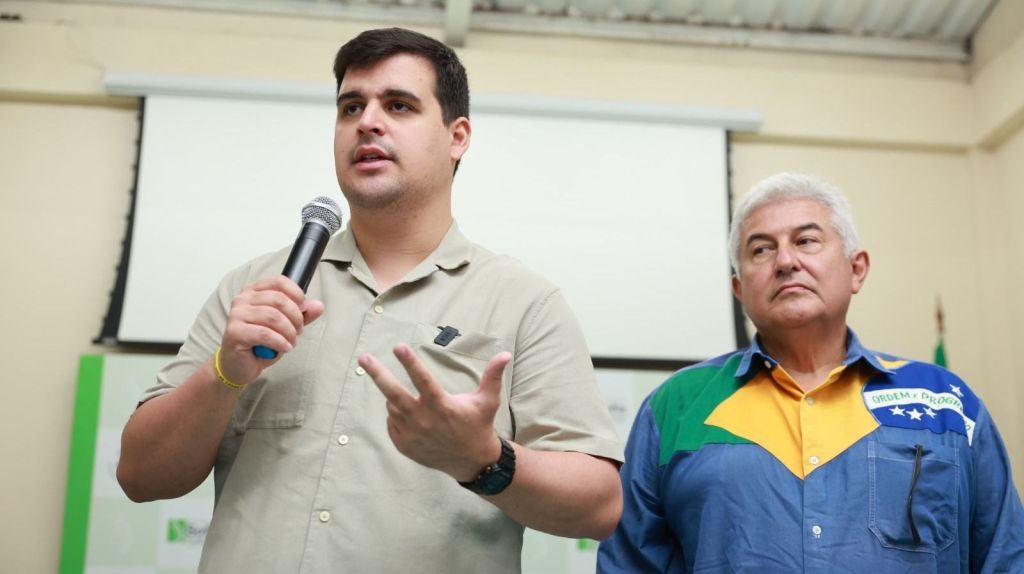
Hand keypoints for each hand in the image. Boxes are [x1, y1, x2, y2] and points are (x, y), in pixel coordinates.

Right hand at [218, 275, 324, 386]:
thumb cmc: (260, 343)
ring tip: (292, 341)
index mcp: (254, 292)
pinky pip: (265, 334)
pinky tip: (284, 347)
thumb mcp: (285, 326)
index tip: (304, 308)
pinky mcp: (234, 332)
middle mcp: (243, 300)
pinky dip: (280, 342)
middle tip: (299, 331)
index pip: (279, 282)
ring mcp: (236, 315)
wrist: (239, 365)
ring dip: (289, 331)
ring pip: (272, 316)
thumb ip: (301, 315)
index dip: (296, 293)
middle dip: (295, 316)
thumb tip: (318, 305)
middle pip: (278, 299)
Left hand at [359, 344, 511, 480]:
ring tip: (407, 395)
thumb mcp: (488, 401)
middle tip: (364, 357)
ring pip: (393, 407)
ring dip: (394, 396)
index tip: (398, 346)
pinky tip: (407, 413)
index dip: (410, 362)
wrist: (471, 461)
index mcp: (442, 406)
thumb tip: (505, 353)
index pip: (422, 380)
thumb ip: (493, 376)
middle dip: (378, 374)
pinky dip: (396, 414)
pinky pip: (392, 423)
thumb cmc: (478, 425)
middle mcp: (424, 421)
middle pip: (394, 393)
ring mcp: (412, 435)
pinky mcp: (404, 446)